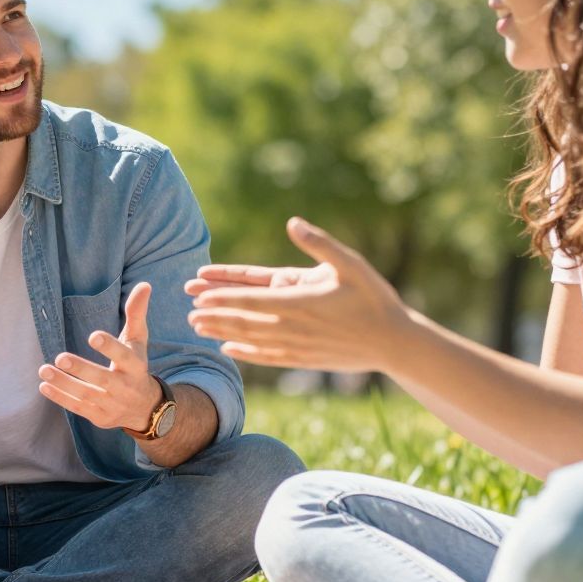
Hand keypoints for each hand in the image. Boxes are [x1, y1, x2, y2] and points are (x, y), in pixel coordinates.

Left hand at [38, 282, 162, 431]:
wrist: (145, 408)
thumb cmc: (136, 366)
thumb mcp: (138, 341)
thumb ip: (136, 314)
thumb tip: (144, 285)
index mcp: (135, 366)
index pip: (123, 356)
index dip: (109, 347)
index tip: (93, 335)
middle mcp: (125, 387)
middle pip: (101, 379)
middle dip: (80, 369)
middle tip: (60, 357)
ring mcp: (112, 404)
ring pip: (86, 395)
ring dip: (63, 383)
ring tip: (44, 369)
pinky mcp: (99, 417)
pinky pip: (78, 408)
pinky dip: (60, 398)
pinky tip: (44, 385)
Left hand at [185, 217, 408, 372]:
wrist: (395, 343)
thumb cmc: (375, 298)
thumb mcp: (351, 264)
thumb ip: (320, 243)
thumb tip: (293, 222)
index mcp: (299, 301)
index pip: (250, 298)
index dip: (221, 297)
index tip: (198, 294)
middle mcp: (293, 326)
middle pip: (243, 321)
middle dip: (214, 316)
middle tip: (188, 314)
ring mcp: (297, 346)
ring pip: (251, 340)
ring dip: (223, 332)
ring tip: (199, 329)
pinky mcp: (304, 359)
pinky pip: (267, 357)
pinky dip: (246, 353)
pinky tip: (229, 348)